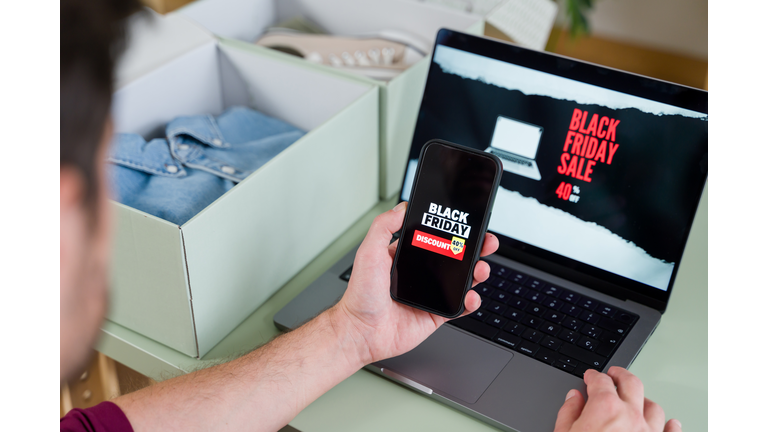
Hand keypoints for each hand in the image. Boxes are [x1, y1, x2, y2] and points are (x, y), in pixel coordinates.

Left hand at [331, 201, 497, 364]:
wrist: (360, 332)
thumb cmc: (360, 295)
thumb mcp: (369, 252)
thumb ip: (383, 227)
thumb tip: (402, 207)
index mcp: (407, 256)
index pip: (436, 238)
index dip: (453, 231)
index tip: (468, 223)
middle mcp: (421, 274)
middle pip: (456, 257)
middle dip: (475, 249)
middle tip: (487, 243)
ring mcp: (430, 294)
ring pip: (462, 281)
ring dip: (477, 273)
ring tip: (481, 269)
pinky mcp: (435, 315)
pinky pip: (459, 307)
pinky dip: (471, 302)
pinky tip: (471, 296)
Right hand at [555, 367, 681, 431]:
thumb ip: (568, 413)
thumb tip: (573, 399)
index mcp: (605, 408)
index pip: (600, 381)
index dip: (593, 376)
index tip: (590, 377)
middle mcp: (631, 416)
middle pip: (631, 383)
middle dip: (620, 375)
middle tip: (614, 374)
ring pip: (653, 407)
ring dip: (644, 400)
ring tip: (637, 400)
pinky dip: (670, 425)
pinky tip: (669, 423)